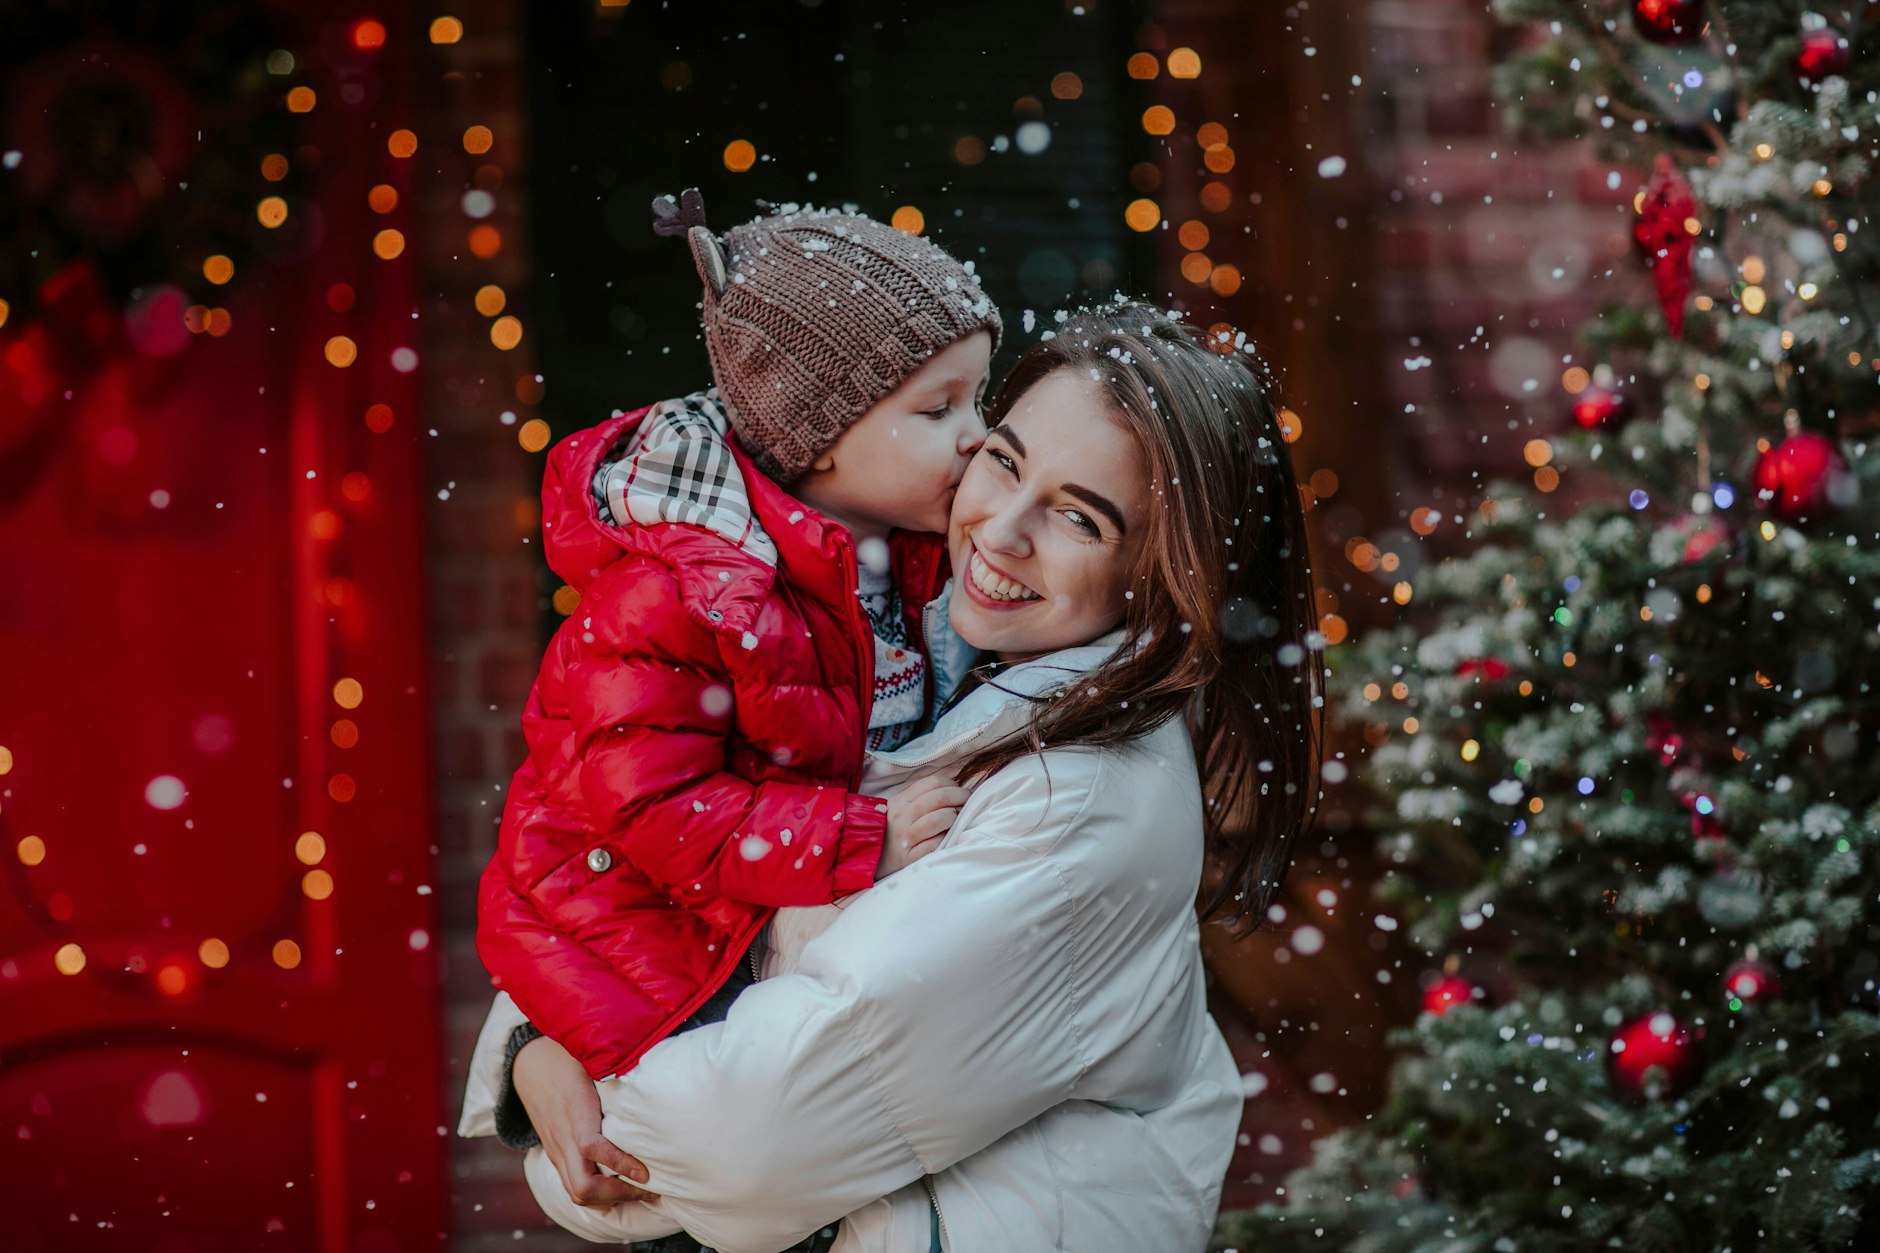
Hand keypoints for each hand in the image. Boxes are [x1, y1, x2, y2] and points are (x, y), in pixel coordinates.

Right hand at [512, 1034, 658, 1206]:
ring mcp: (556, 1150)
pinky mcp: (554, 1154)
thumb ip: (617, 1072)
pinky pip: (571, 1186)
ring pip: (575, 1193)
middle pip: (581, 1186)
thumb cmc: (569, 1060)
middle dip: (618, 1194)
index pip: (592, 1147)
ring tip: (640, 1193)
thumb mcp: (593, 1062)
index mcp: (574, 1112)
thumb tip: (654, 1077)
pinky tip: (619, 1191)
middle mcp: (562, 1138)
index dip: (620, 1163)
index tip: (646, 1173)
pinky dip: (596, 1196)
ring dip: (609, 1200)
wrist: (530, 1065)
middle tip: (650, 1190)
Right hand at [877, 773, 970, 880]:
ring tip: (955, 820)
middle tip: (966, 803)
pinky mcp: (909, 858)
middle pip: (938, 798)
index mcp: (901, 800)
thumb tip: (952, 790)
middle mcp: (902, 816)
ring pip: (936, 820)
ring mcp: (905, 837)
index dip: (952, 785)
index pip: (932, 783)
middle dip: (959, 797)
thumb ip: (920, 798)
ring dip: (952, 818)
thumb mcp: (899, 808)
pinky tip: (947, 837)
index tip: (960, 792)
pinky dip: (944, 839)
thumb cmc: (890, 831)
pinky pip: (932, 846)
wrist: (869, 856)